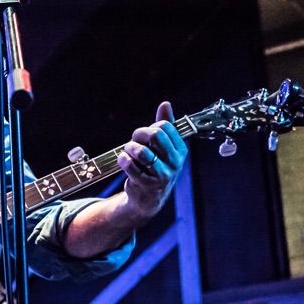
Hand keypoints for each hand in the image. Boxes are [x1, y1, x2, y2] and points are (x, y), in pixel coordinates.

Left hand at [117, 102, 187, 219]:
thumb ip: (165, 125)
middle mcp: (174, 162)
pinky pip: (129, 164)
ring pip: (141, 150)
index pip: (165, 126)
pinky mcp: (146, 184)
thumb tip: (166, 104)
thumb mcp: (163, 147)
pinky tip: (123, 161)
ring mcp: (162, 175)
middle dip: (139, 135)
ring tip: (127, 152)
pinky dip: (122, 160)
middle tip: (133, 142)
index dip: (150, 127)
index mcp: (180, 150)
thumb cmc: (155, 167)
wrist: (149, 199)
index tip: (145, 136)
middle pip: (154, 135)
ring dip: (129, 148)